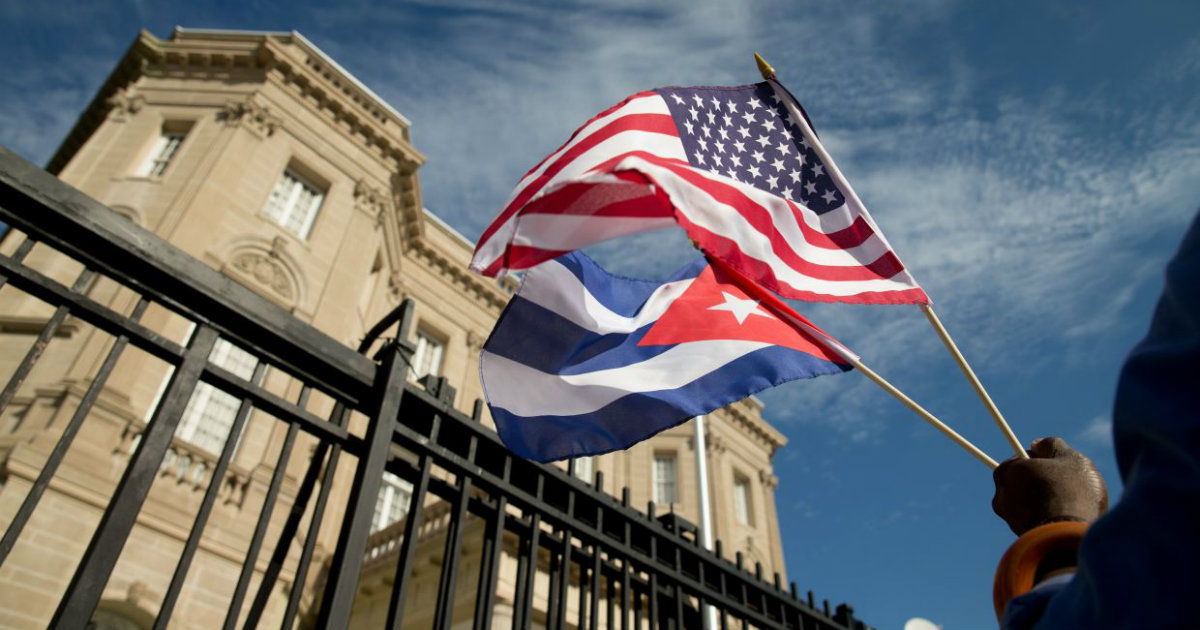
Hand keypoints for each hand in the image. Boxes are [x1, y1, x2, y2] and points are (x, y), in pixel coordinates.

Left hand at [992, 437, 1108, 535]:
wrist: (1069, 539)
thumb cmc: (1071, 493)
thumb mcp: (1068, 458)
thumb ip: (1051, 445)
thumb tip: (1036, 443)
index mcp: (1006, 471)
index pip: (1023, 459)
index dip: (1044, 460)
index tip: (1060, 467)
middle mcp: (1001, 496)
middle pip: (1025, 482)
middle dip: (1043, 482)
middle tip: (1068, 486)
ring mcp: (1010, 519)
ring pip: (1031, 502)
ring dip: (1047, 501)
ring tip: (1071, 505)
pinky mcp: (1022, 537)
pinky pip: (1037, 521)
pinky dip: (1049, 519)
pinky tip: (1066, 520)